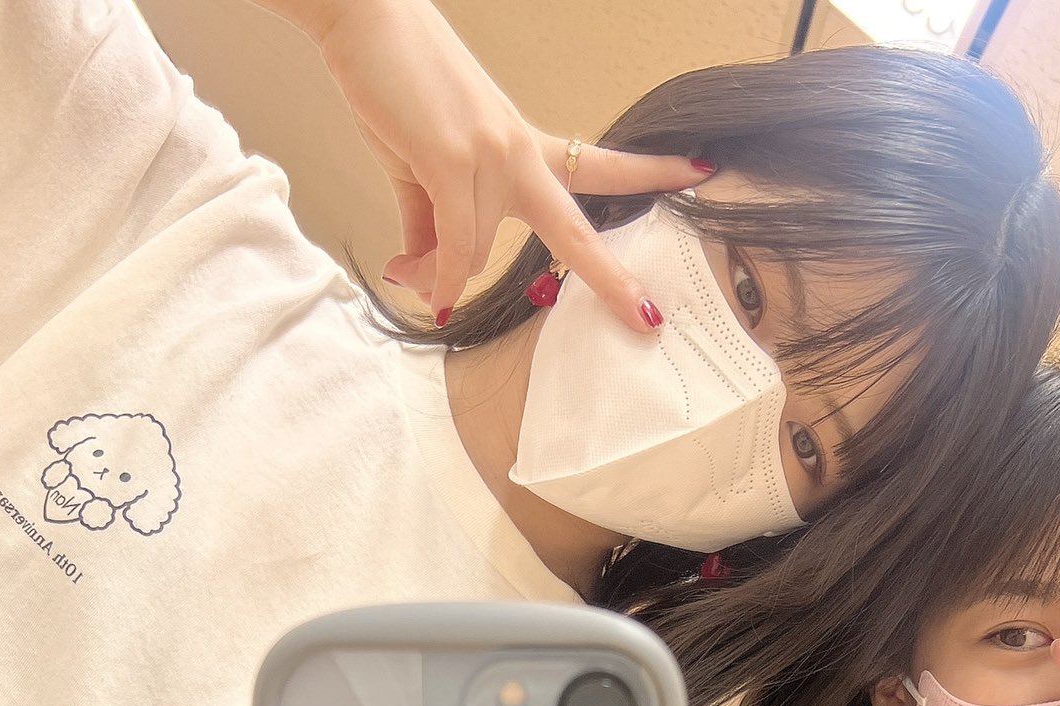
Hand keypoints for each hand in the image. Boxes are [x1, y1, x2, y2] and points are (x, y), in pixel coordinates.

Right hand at [270, 0, 705, 328]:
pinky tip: (418, 282)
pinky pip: (455, 245)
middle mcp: (517, 152)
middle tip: (649, 322)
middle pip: (573, 228)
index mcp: (522, 146)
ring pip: (477, 250)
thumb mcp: (421, 165)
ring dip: (437, 273)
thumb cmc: (393, 85)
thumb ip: (432, 225)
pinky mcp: (453, 158)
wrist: (361, 18)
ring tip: (402, 267)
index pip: (596, 165)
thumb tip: (426, 275)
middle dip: (612, 279)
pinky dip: (437, 275)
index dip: (646, 174)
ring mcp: (490, 155)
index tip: (697, 172)